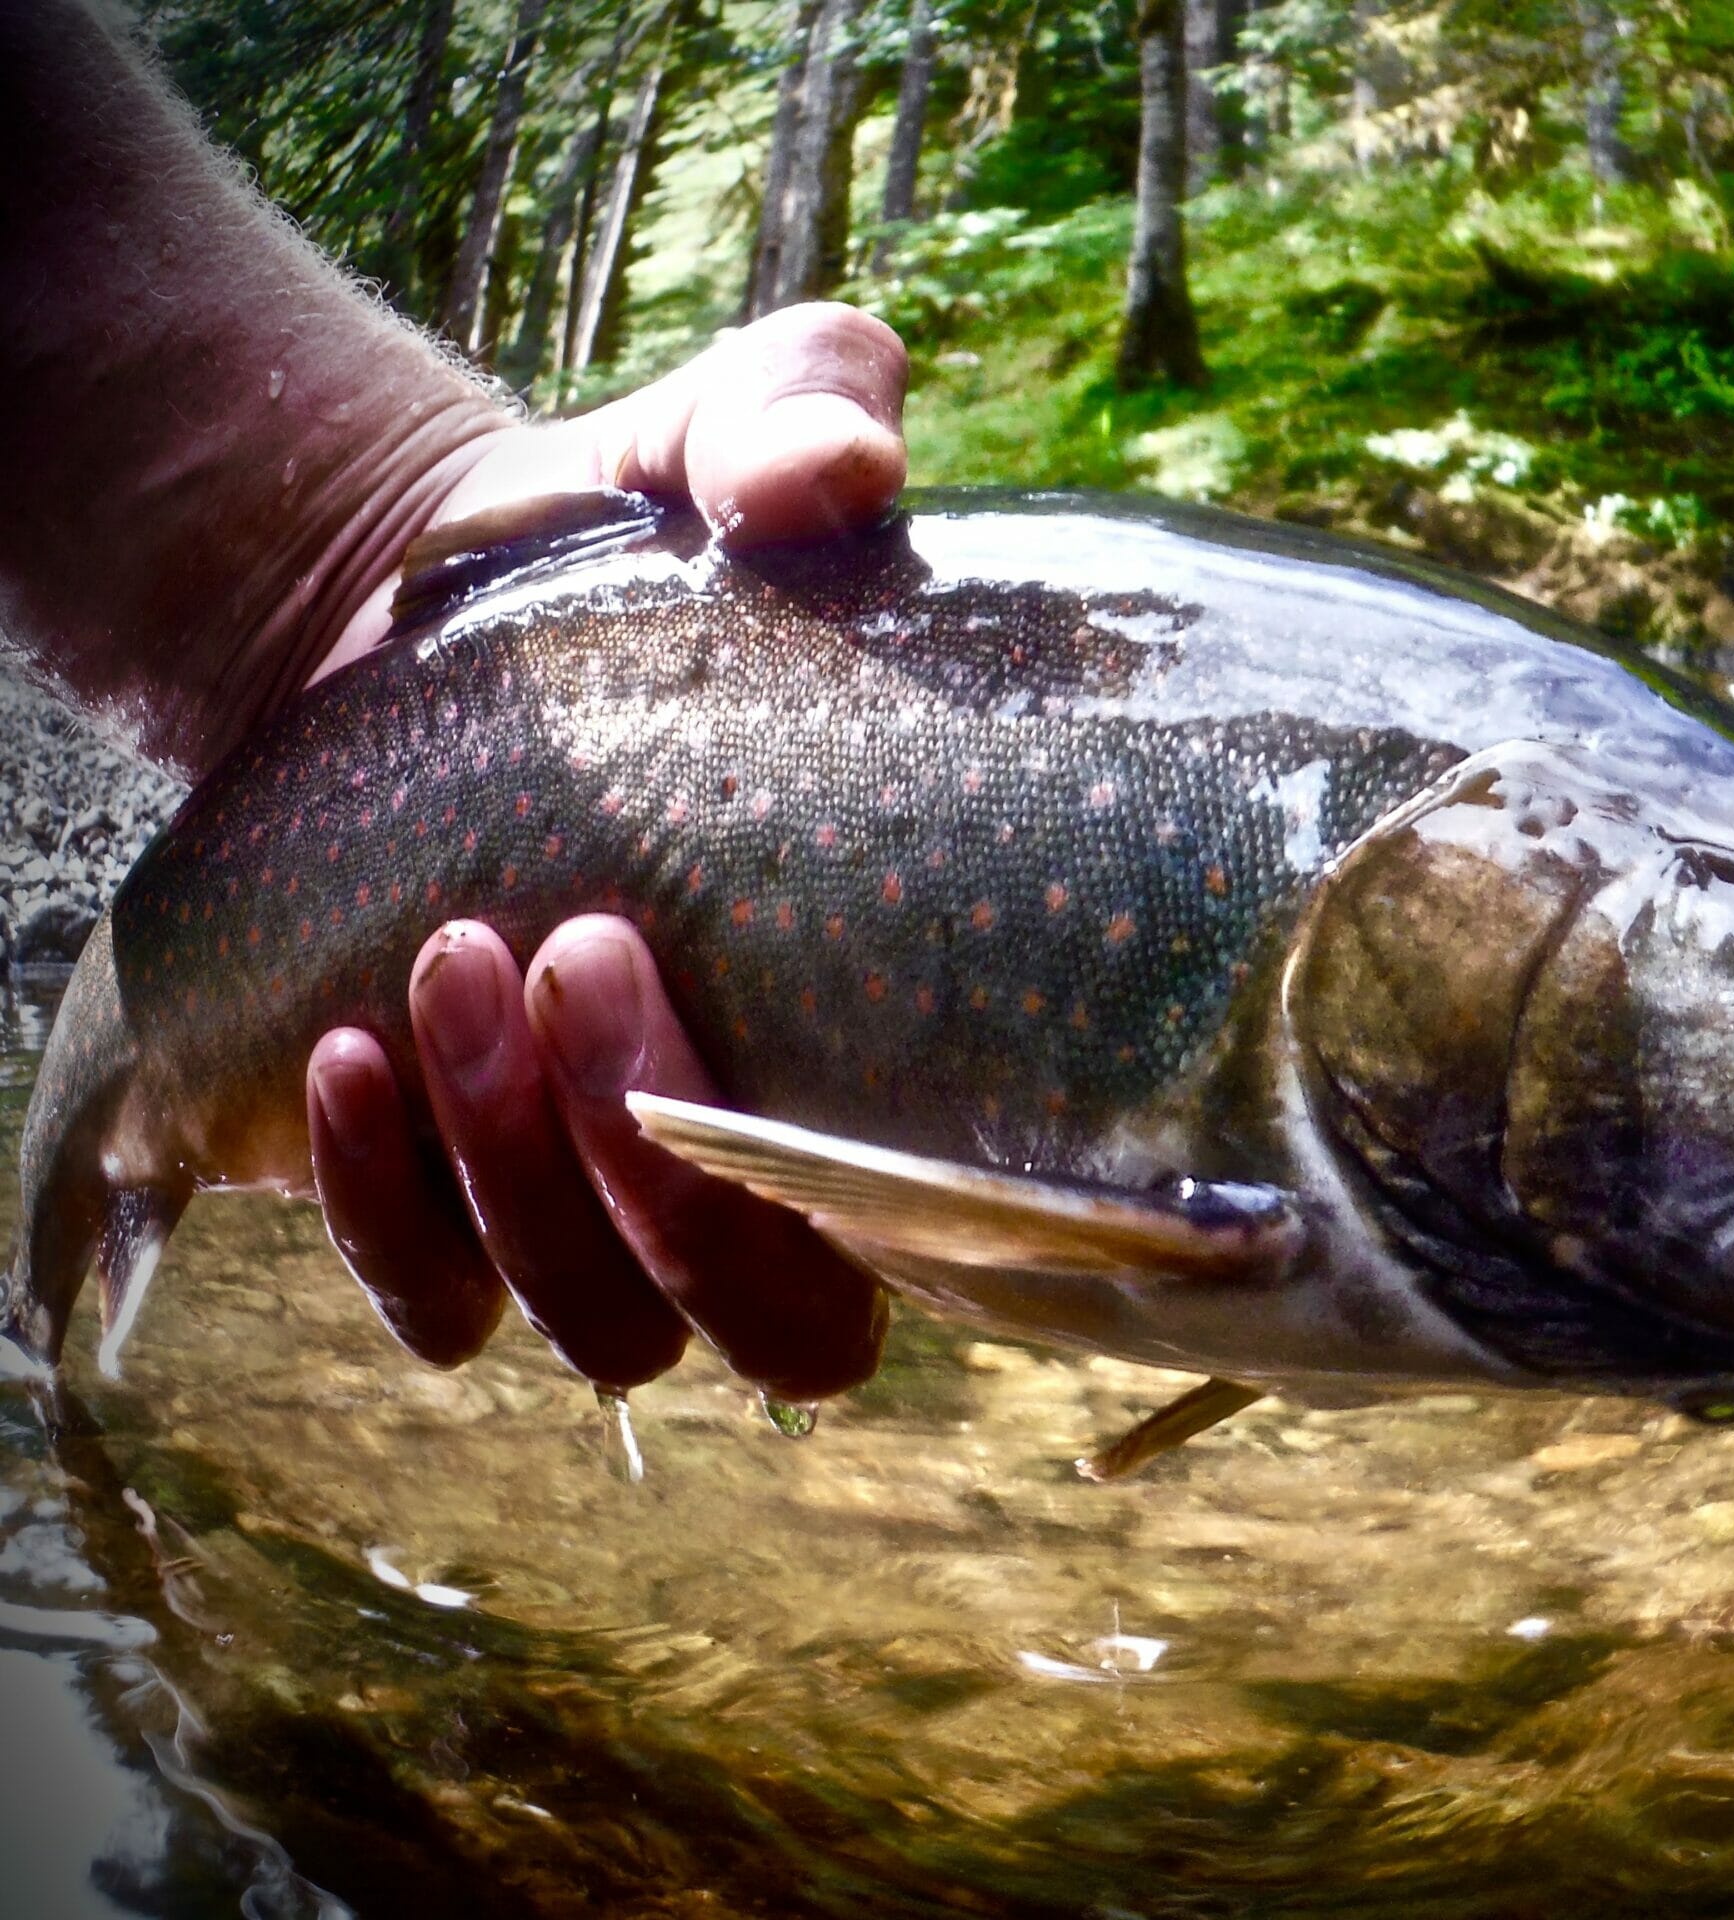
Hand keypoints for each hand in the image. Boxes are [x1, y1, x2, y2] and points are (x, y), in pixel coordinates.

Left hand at [303, 305, 904, 1399]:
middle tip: (584, 949)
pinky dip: (382, 1209)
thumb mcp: (717, 444)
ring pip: (602, 1325)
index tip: (776, 1014)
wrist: (413, 608)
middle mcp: (774, 1162)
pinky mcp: (446, 1205)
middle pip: (773, 1329)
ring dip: (518, 1171)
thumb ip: (805, 418)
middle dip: (672, 1187)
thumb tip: (832, 472)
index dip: (872, 1194)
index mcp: (898, 1038)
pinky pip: (433, 1301)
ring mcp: (606, 1203)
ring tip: (446, 952)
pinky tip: (347, 1049)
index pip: (944, 1228)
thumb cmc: (623, 551)